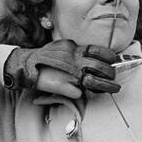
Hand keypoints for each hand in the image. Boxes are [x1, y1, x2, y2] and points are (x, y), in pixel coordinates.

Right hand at [3, 40, 120, 98]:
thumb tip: (90, 54)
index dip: (110, 57)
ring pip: (97, 83)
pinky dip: (84, 93)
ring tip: (114, 88)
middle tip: (113, 76)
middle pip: (103, 68)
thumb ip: (77, 51)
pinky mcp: (67, 88)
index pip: (101, 52)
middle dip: (112, 73)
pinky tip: (87, 93)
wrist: (28, 65)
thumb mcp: (64, 47)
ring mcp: (73, 76)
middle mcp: (77, 62)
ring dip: (107, 87)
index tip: (113, 60)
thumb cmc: (46, 56)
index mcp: (77, 50)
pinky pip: (81, 93)